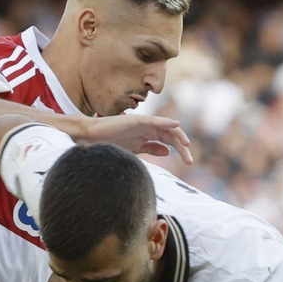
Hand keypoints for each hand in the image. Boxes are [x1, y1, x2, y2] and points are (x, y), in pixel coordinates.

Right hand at [76, 114, 193, 164]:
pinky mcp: (136, 120)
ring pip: (166, 128)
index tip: (188, 161)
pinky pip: (153, 121)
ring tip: (186, 145)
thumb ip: (150, 149)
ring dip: (178, 136)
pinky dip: (165, 122)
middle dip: (182, 147)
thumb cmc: (109, 144)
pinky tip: (175, 125)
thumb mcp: (134, 150)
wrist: (92, 138)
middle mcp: (147, 129)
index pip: (168, 142)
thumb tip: (166, 151)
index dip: (179, 150)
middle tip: (189, 160)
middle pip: (170, 136)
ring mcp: (142, 124)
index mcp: (147, 137)